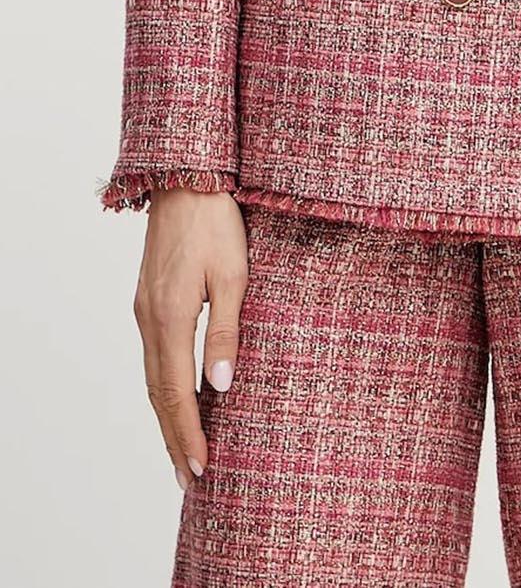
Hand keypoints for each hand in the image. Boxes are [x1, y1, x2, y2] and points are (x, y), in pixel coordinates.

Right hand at [132, 188, 247, 491]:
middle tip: (189, 479)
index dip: (189, 434)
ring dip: (168, 418)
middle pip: (159, 394)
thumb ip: (226, 332)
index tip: (202, 468)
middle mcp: (150, 320)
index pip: (178, 393)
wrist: (186, 181)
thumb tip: (221, 386)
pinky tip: (179, 399)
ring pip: (153, 378)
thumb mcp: (234, 275)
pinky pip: (155, 357)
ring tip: (184, 451)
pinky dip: (165, 388)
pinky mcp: (149, 300)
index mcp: (170, 318)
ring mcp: (145, 310)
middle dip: (174, 438)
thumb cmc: (216, 223)